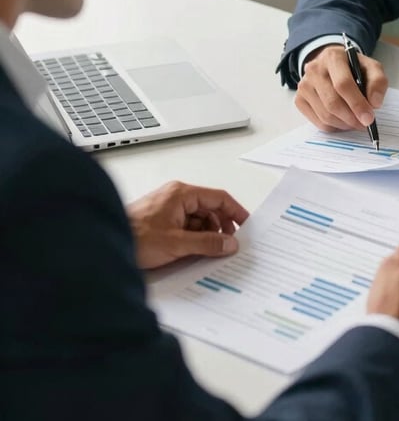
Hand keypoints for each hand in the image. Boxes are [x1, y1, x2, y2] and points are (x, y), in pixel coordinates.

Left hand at [126, 181, 248, 269]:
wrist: (104, 246)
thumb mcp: (177, 244)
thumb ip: (207, 243)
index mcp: (182, 194)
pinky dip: (194, 238)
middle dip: (220, 227)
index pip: (218, 197)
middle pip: (209, 209)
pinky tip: (195, 252)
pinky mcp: (161, 221)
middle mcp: (176, 197)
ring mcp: (168, 209)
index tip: (246, 224)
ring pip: (198, 220)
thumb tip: (229, 243)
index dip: (235, 211)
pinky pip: (186, 227)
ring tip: (210, 252)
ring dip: (206, 235)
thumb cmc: (134, 237)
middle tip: (229, 244)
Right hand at [295, 44, 387, 131]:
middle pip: (332, 102)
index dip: (357, 104)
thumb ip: (378, 82)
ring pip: (325, 115)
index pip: (343, 84)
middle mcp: (314, 69)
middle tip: (364, 124)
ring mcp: (304, 85)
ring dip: (344, 124)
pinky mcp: (300, 99)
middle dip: (351, 118)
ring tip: (356, 121)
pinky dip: (334, 127)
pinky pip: (318, 122)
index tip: (369, 118)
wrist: (332, 66)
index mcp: (333, 57)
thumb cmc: (353, 68)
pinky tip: (343, 121)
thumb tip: (375, 103)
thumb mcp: (371, 68)